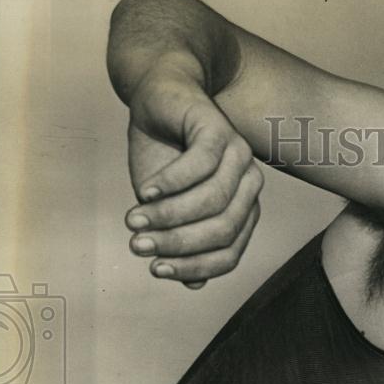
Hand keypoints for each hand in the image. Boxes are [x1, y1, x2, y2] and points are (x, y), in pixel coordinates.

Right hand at [124, 69, 262, 287]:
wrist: (157, 97)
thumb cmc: (164, 154)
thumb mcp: (167, 206)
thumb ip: (180, 240)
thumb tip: (193, 287)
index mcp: (242, 210)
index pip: (229, 253)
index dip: (194, 267)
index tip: (156, 271)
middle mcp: (249, 186)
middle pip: (223, 230)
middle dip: (177, 244)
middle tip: (138, 246)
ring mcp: (240, 157)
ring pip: (213, 202)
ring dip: (169, 216)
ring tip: (134, 220)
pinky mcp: (220, 130)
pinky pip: (200, 166)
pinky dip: (170, 184)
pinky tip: (145, 192)